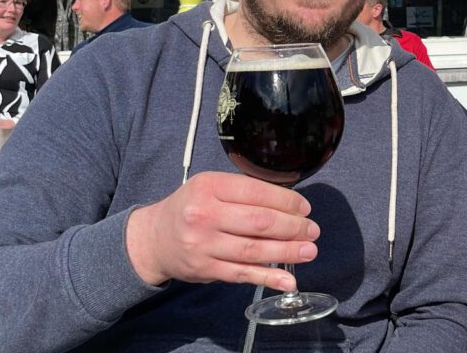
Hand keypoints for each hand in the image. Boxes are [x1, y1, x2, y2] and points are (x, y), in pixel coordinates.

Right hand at [126, 171, 319, 290]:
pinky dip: (269, 278)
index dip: (286, 200)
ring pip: (254, 250)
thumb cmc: (190, 208)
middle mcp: (204, 215)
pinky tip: (288, 280)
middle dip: (292, 227)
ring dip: (287, 252)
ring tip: (309, 250)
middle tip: (312, 230)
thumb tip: (288, 203)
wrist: (155, 239)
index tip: (304, 207)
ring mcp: (204, 245)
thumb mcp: (210, 187)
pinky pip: (243, 274)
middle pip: (259, 222)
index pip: (256, 192)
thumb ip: (243, 191)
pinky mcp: (206, 269)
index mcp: (208, 187)